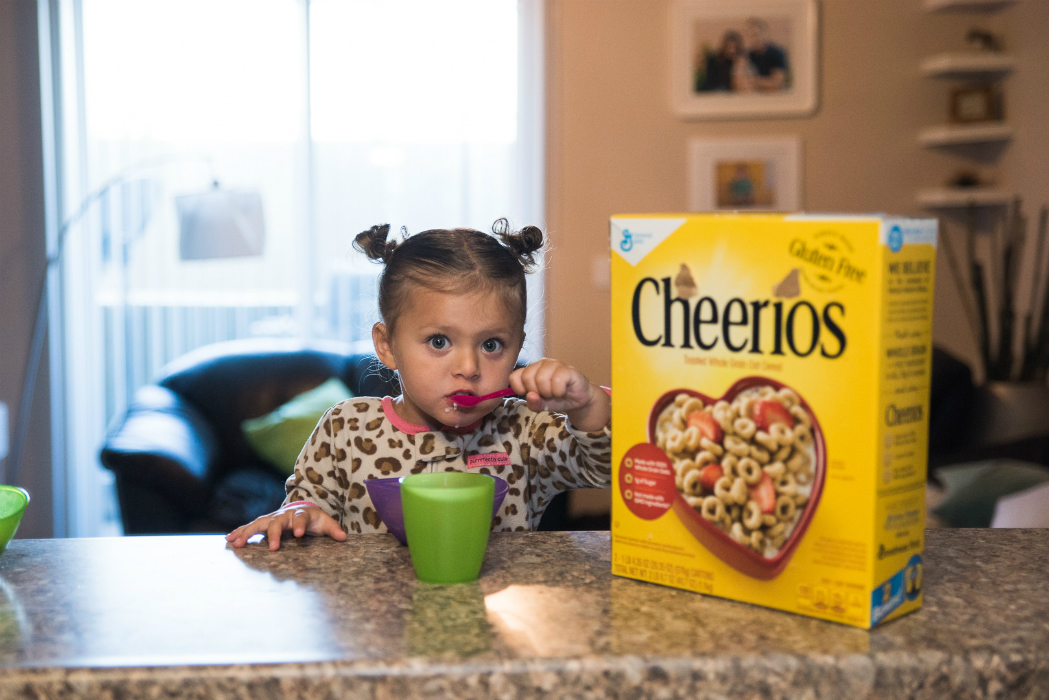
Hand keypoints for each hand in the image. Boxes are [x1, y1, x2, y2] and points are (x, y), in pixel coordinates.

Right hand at [225, 503, 346, 550]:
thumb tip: (343, 537)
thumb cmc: (314, 519)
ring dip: (248, 533)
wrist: (302, 509)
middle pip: (277, 522)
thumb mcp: (325, 522)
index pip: (301, 519)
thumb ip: (333, 529)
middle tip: (272, 547)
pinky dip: (240, 532)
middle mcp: (284, 515)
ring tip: (236, 543)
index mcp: (301, 514)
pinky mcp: (264, 524)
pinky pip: (250, 528)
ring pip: (259, 524)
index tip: (300, 534)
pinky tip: (229, 540)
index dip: (301, 525)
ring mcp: (272, 518)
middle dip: (274, 534)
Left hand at [509, 358, 609, 431]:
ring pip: (541, 378)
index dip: (520, 389)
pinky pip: (557, 381)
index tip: (531, 395)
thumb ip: (533, 403)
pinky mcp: (567, 369)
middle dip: (536, 392)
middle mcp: (541, 364)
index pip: (514, 376)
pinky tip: (563, 391)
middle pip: (527, 378)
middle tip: (546, 395)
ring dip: (548, 393)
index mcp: (531, 370)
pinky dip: (559, 391)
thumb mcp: (542, 405)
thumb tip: (530, 396)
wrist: (579, 399)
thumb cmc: (558, 399)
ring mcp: (555, 364)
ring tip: (555, 393)